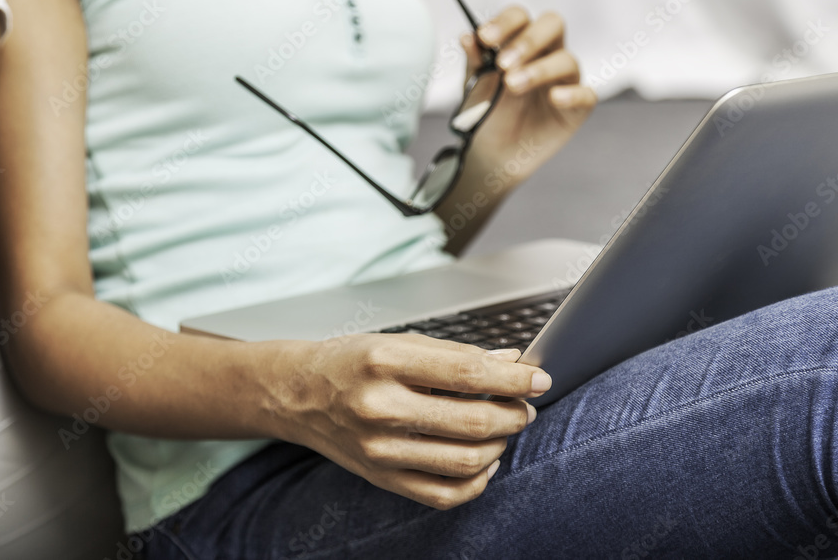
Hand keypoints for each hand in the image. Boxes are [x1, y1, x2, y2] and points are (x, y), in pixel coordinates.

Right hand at [270, 334, 550, 509]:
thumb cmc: (350, 363)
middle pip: (472, 420)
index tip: (538, 378)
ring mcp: (380, 449)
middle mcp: (379, 407)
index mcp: (384, 362)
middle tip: (525, 405)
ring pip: (465, 460)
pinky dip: (477, 481)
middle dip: (513, 413)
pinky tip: (484, 461)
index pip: (467, 373)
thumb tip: (510, 360)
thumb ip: (455, 354)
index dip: (513, 378)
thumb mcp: (398, 342)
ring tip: (505, 429)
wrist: (299, 394)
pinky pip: (444, 494)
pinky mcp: (382, 478)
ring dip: (501, 445)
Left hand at [462, 7, 597, 190]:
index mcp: (520, 43)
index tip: (485, 38)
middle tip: (504, 63)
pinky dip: (572, 94)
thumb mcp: (474, 86)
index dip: (504, 23)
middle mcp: (546, 54)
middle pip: (552, 25)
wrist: (490, 153)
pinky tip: (554, 97)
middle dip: (528, 40)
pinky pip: (586, 95)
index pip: (520, 17)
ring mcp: (564, 80)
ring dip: (539, 70)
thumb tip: (467, 37)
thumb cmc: (486, 112)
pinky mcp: (577, 108)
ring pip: (567, 60)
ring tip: (513, 85)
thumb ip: (474, 61)